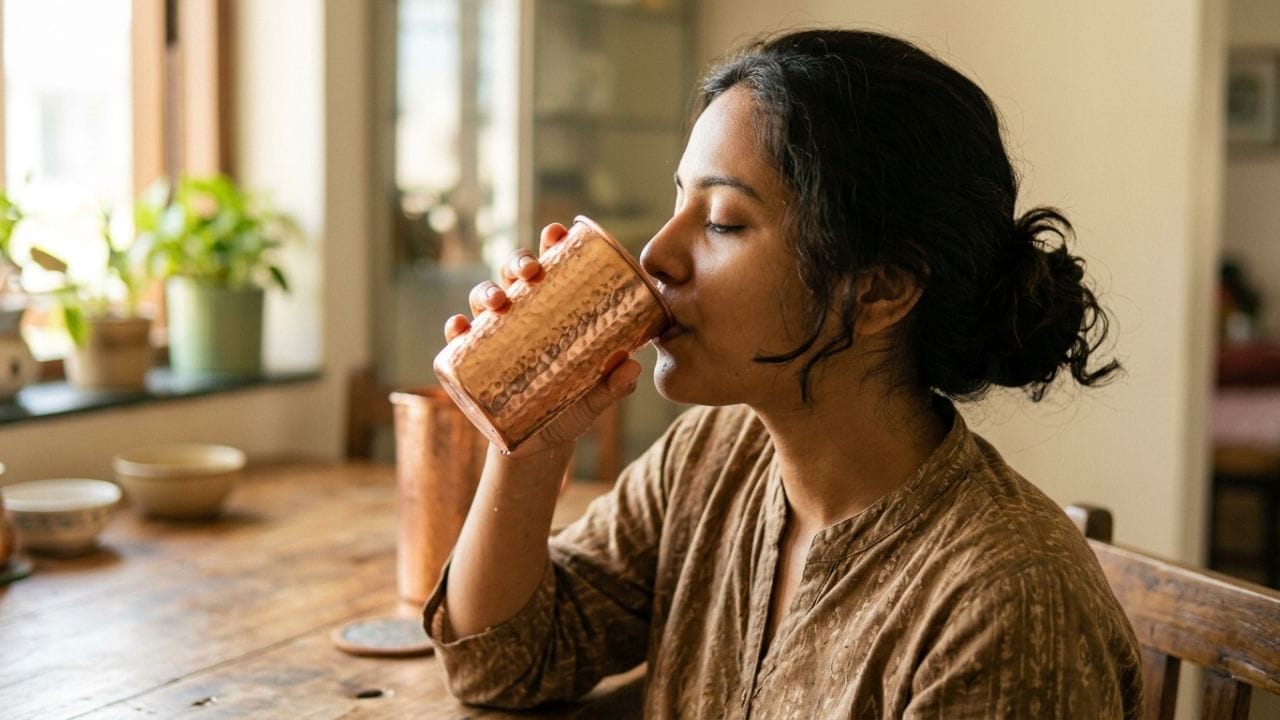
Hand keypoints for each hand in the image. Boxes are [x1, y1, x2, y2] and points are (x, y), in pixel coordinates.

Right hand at [443, 223, 642, 456]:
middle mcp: (522, 315)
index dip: (551, 243)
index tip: (557, 232)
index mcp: (553, 310)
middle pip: (514, 274)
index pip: (553, 267)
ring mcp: (495, 336)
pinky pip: (459, 339)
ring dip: (486, 291)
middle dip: (518, 263)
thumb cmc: (570, 411)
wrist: (539, 449)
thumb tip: (634, 367)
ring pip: (484, 298)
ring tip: (498, 302)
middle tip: (531, 272)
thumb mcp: (595, 399)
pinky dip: (456, 328)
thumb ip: (614, 386)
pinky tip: (460, 326)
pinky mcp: (473, 362)